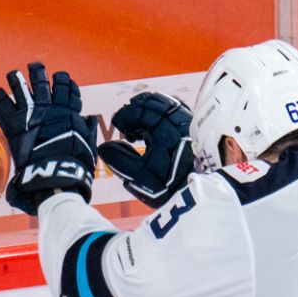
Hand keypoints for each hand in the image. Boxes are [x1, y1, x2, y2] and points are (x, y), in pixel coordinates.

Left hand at [0, 62, 97, 215]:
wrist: (54, 173)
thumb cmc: (74, 162)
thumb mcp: (88, 144)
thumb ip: (88, 130)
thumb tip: (89, 120)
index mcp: (67, 110)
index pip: (66, 87)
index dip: (63, 80)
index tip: (61, 78)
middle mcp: (47, 107)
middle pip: (41, 81)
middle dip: (38, 72)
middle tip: (35, 67)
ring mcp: (29, 113)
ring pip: (20, 86)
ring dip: (16, 78)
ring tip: (13, 74)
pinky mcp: (13, 123)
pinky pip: (3, 104)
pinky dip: (0, 97)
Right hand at [96, 92, 195, 207]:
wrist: (194, 193)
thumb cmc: (166, 186)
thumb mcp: (138, 177)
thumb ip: (118, 161)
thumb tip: (103, 148)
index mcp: (165, 132)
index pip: (140, 111)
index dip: (125, 115)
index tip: (116, 124)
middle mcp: (178, 123)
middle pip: (153, 102)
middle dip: (134, 110)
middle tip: (124, 123)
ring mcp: (188, 123)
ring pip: (166, 103)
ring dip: (148, 109)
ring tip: (137, 125)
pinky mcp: (193, 128)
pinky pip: (176, 109)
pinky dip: (162, 112)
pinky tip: (154, 125)